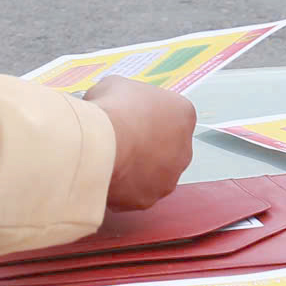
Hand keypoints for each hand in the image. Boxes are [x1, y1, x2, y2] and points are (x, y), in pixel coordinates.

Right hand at [84, 75, 195, 209]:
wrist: (101, 143)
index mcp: (183, 114)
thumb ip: (121, 95)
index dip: (144, 117)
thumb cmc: (112, 109)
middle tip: (118, 141)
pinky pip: (133, 195)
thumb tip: (108, 101)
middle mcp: (184, 149)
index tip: (127, 118)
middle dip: (144, 146)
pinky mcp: (149, 199)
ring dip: (134, 170)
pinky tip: (104, 177)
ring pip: (151, 175)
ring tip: (108, 160)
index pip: (170, 116)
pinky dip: (119, 190)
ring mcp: (168, 177)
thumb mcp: (114, 86)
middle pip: (164, 148)